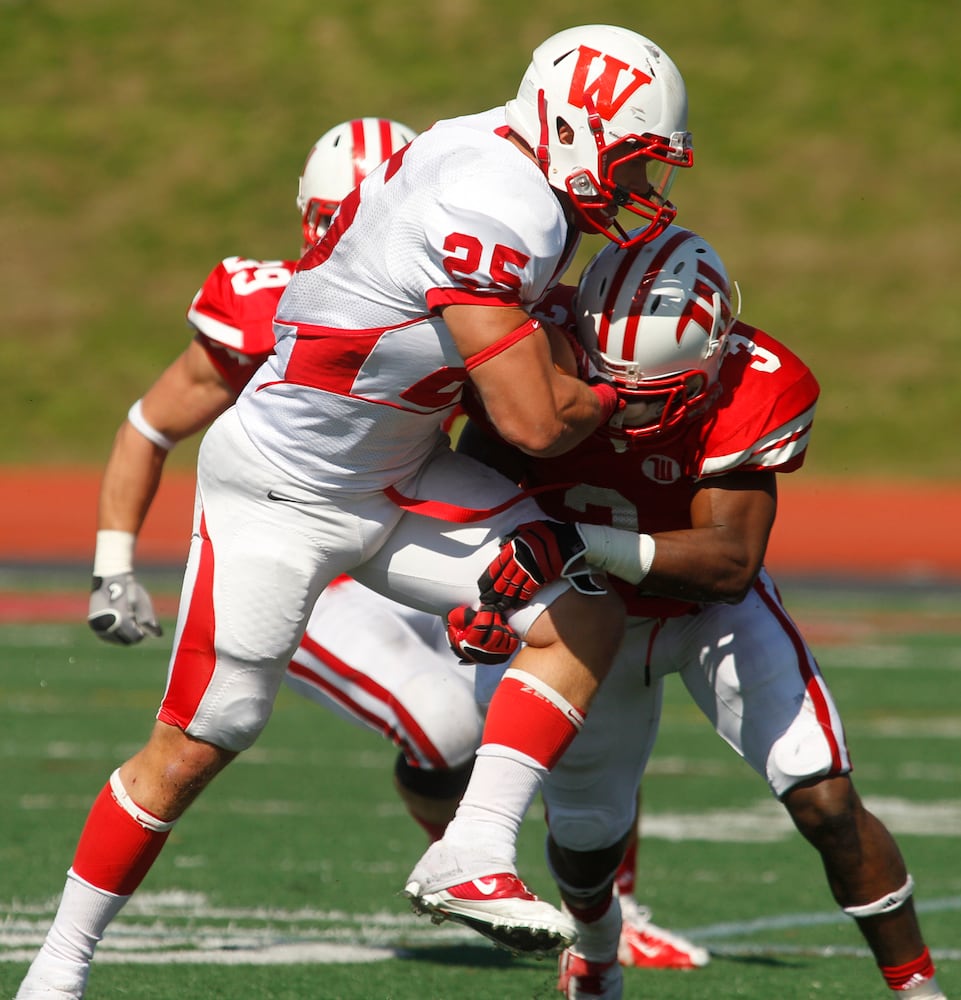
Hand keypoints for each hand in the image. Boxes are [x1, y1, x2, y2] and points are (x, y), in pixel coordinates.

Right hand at [88, 572, 162, 644]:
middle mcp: (106, 626)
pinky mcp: (93, 623)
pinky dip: (114, 631)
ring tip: (126, 618)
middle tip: (135, 621)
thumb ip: (148, 620)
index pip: (135, 637)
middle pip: (125, 640)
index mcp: (120, 622)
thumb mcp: (142, 603)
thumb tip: (157, 634)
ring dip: (123, 633)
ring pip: (115, 639)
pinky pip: (106, 634)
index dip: (142, 632)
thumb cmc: (129, 588)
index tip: (143, 624)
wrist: (110, 576)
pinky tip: (118, 619)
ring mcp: (97, 625)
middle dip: (132, 633)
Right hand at [446, 604, 519, 664]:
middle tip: (493, 611)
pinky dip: (510, 632)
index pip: (483, 626)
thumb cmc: (461, 632)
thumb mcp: (455, 621)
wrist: (466, 647)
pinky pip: (514, 641)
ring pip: (505, 635)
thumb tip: (474, 613)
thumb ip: (461, 615)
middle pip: (497, 631)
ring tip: (496, 620)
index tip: (486, 606)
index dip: (486, 612)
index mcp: (470, 644)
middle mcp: (484, 653)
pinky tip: (503, 628)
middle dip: (495, 617)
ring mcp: (495, 655)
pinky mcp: (504, 655)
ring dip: (502, 624)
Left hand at [478, 520, 605, 610]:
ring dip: (506, 598)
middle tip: (487, 602)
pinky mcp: (541, 576)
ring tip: (499, 607)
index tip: (482, 588)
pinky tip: (517, 605)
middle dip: (494, 592)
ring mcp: (530, 568)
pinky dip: (522, 598)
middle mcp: (519, 559)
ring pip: (513, 586)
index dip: (488, 579)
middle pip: (503, 579)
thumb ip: (514, 536)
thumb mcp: (528, 528)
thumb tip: (502, 545)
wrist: (569, 539)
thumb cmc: (549, 532)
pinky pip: (528, 589)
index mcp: (514, 547)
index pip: (496, 566)